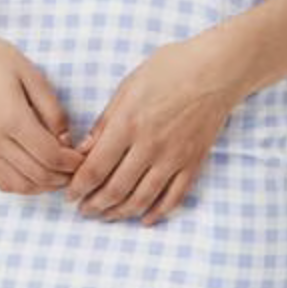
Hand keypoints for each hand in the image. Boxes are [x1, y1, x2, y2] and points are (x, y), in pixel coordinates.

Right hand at [0, 20, 86, 194]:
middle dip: (63, 177)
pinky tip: (36, 174)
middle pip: (38, 175)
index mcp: (11, 119)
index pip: (50, 156)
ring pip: (19, 186)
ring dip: (44, 186)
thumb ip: (52, 108)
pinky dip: (23, 185)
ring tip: (60, 174)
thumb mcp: (30, 74)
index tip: (84, 157)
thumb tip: (66, 139)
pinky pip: (1, 182)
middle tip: (77, 169)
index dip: (72, 163)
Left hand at [64, 35, 235, 225]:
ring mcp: (173, 157)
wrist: (216, 70)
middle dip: (95, 205)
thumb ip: (105, 121)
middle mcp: (149, 146)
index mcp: (128, 124)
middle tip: (84, 210)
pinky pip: (174, 197)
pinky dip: (157, 213)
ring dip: (120, 213)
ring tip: (107, 215)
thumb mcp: (128, 86)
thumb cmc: (170, 69)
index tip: (70, 195)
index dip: (78, 187)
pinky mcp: (193, 163)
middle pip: (115, 189)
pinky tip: (145, 219)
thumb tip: (83, 150)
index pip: (95, 168)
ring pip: (142, 199)